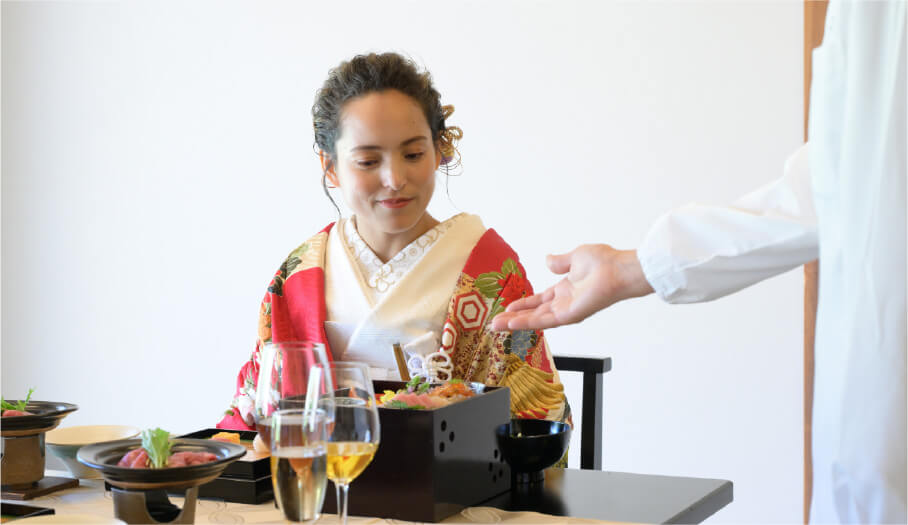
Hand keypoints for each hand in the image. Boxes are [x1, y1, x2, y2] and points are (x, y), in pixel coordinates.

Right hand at [490, 245, 653, 330]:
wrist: (618, 269)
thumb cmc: (604, 261)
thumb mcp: (575, 257)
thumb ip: (559, 261)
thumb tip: (547, 259)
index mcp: (565, 289)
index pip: (539, 300)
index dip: (523, 304)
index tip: (507, 308)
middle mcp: (564, 303)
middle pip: (534, 313)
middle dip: (514, 318)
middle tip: (495, 323)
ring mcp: (566, 311)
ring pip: (536, 319)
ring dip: (515, 324)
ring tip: (496, 326)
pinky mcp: (569, 315)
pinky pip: (544, 320)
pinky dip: (527, 322)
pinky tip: (512, 324)